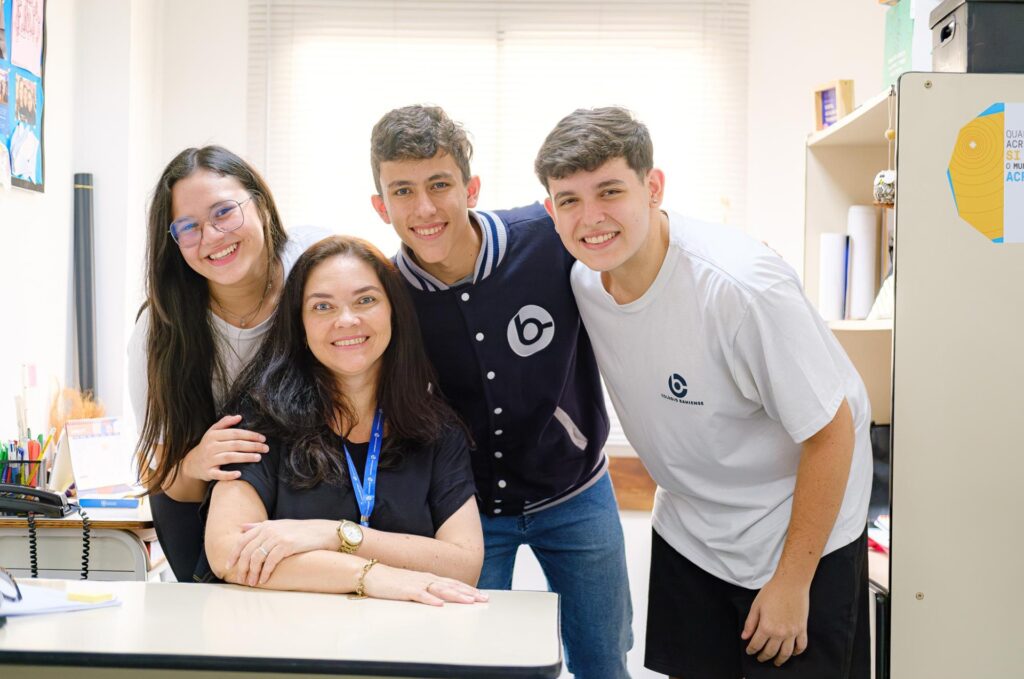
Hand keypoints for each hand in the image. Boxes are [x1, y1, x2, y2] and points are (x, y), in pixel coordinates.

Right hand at [182, 415, 268, 482]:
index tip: (262, 438)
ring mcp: (209, 460)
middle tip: (265, 448)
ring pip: (229, 457)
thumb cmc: (208, 445)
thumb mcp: (213, 432)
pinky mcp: (208, 472)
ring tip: (258, 457)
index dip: (250, 435)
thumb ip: (225, 423)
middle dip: (252, 446)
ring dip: (245, 457)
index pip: (235, 433)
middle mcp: (211, 447)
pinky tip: (240, 474)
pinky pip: (219, 474)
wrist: (192, 463)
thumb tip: (239, 416)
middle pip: (235, 445)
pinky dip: (229, 474)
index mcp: (214, 435)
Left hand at [229, 519, 335, 586]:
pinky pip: (270, 562)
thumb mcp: (279, 525)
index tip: (228, 567)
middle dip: (242, 568)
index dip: (233, 555)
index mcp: (264, 526)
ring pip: (256, 558)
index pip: (242, 541)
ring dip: (252, 573)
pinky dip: (265, 573)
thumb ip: (259, 526)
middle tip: (241, 580)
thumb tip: (242, 528)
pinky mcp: (287, 545)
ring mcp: (278, 537)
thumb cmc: (300, 531)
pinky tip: (263, 580)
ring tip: (252, 583)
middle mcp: (269, 530)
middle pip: (247, 551)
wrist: (322, 532)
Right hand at [363, 564, 488, 605]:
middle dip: (469, 593)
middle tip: (484, 599)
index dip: (468, 589)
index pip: (453, 583)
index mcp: (429, 578)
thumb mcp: (413, 585)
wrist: (370, 574)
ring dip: (455, 595)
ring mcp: (416, 584)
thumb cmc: (391, 582)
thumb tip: (440, 598)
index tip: (482, 595)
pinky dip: (430, 600)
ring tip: (469, 601)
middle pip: (451, 586)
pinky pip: (420, 595)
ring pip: (440, 590)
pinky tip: (439, 604)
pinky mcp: (405, 590)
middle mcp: (426, 579)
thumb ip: (427, 590)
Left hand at [741, 575, 809, 666]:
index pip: (756, 644)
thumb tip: (745, 637)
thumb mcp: (756, 606)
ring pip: (786, 653)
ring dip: (780, 660)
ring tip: (775, 662)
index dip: (751, 650)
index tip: (749, 651)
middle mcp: (780, 633)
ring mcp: (792, 632)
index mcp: (766, 627)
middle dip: (763, 657)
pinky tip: (791, 653)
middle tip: (760, 658)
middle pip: (770, 651)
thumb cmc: (772, 591)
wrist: (791, 583)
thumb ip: (750, 623)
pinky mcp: (802, 629)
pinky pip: (801, 646)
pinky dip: (796, 652)